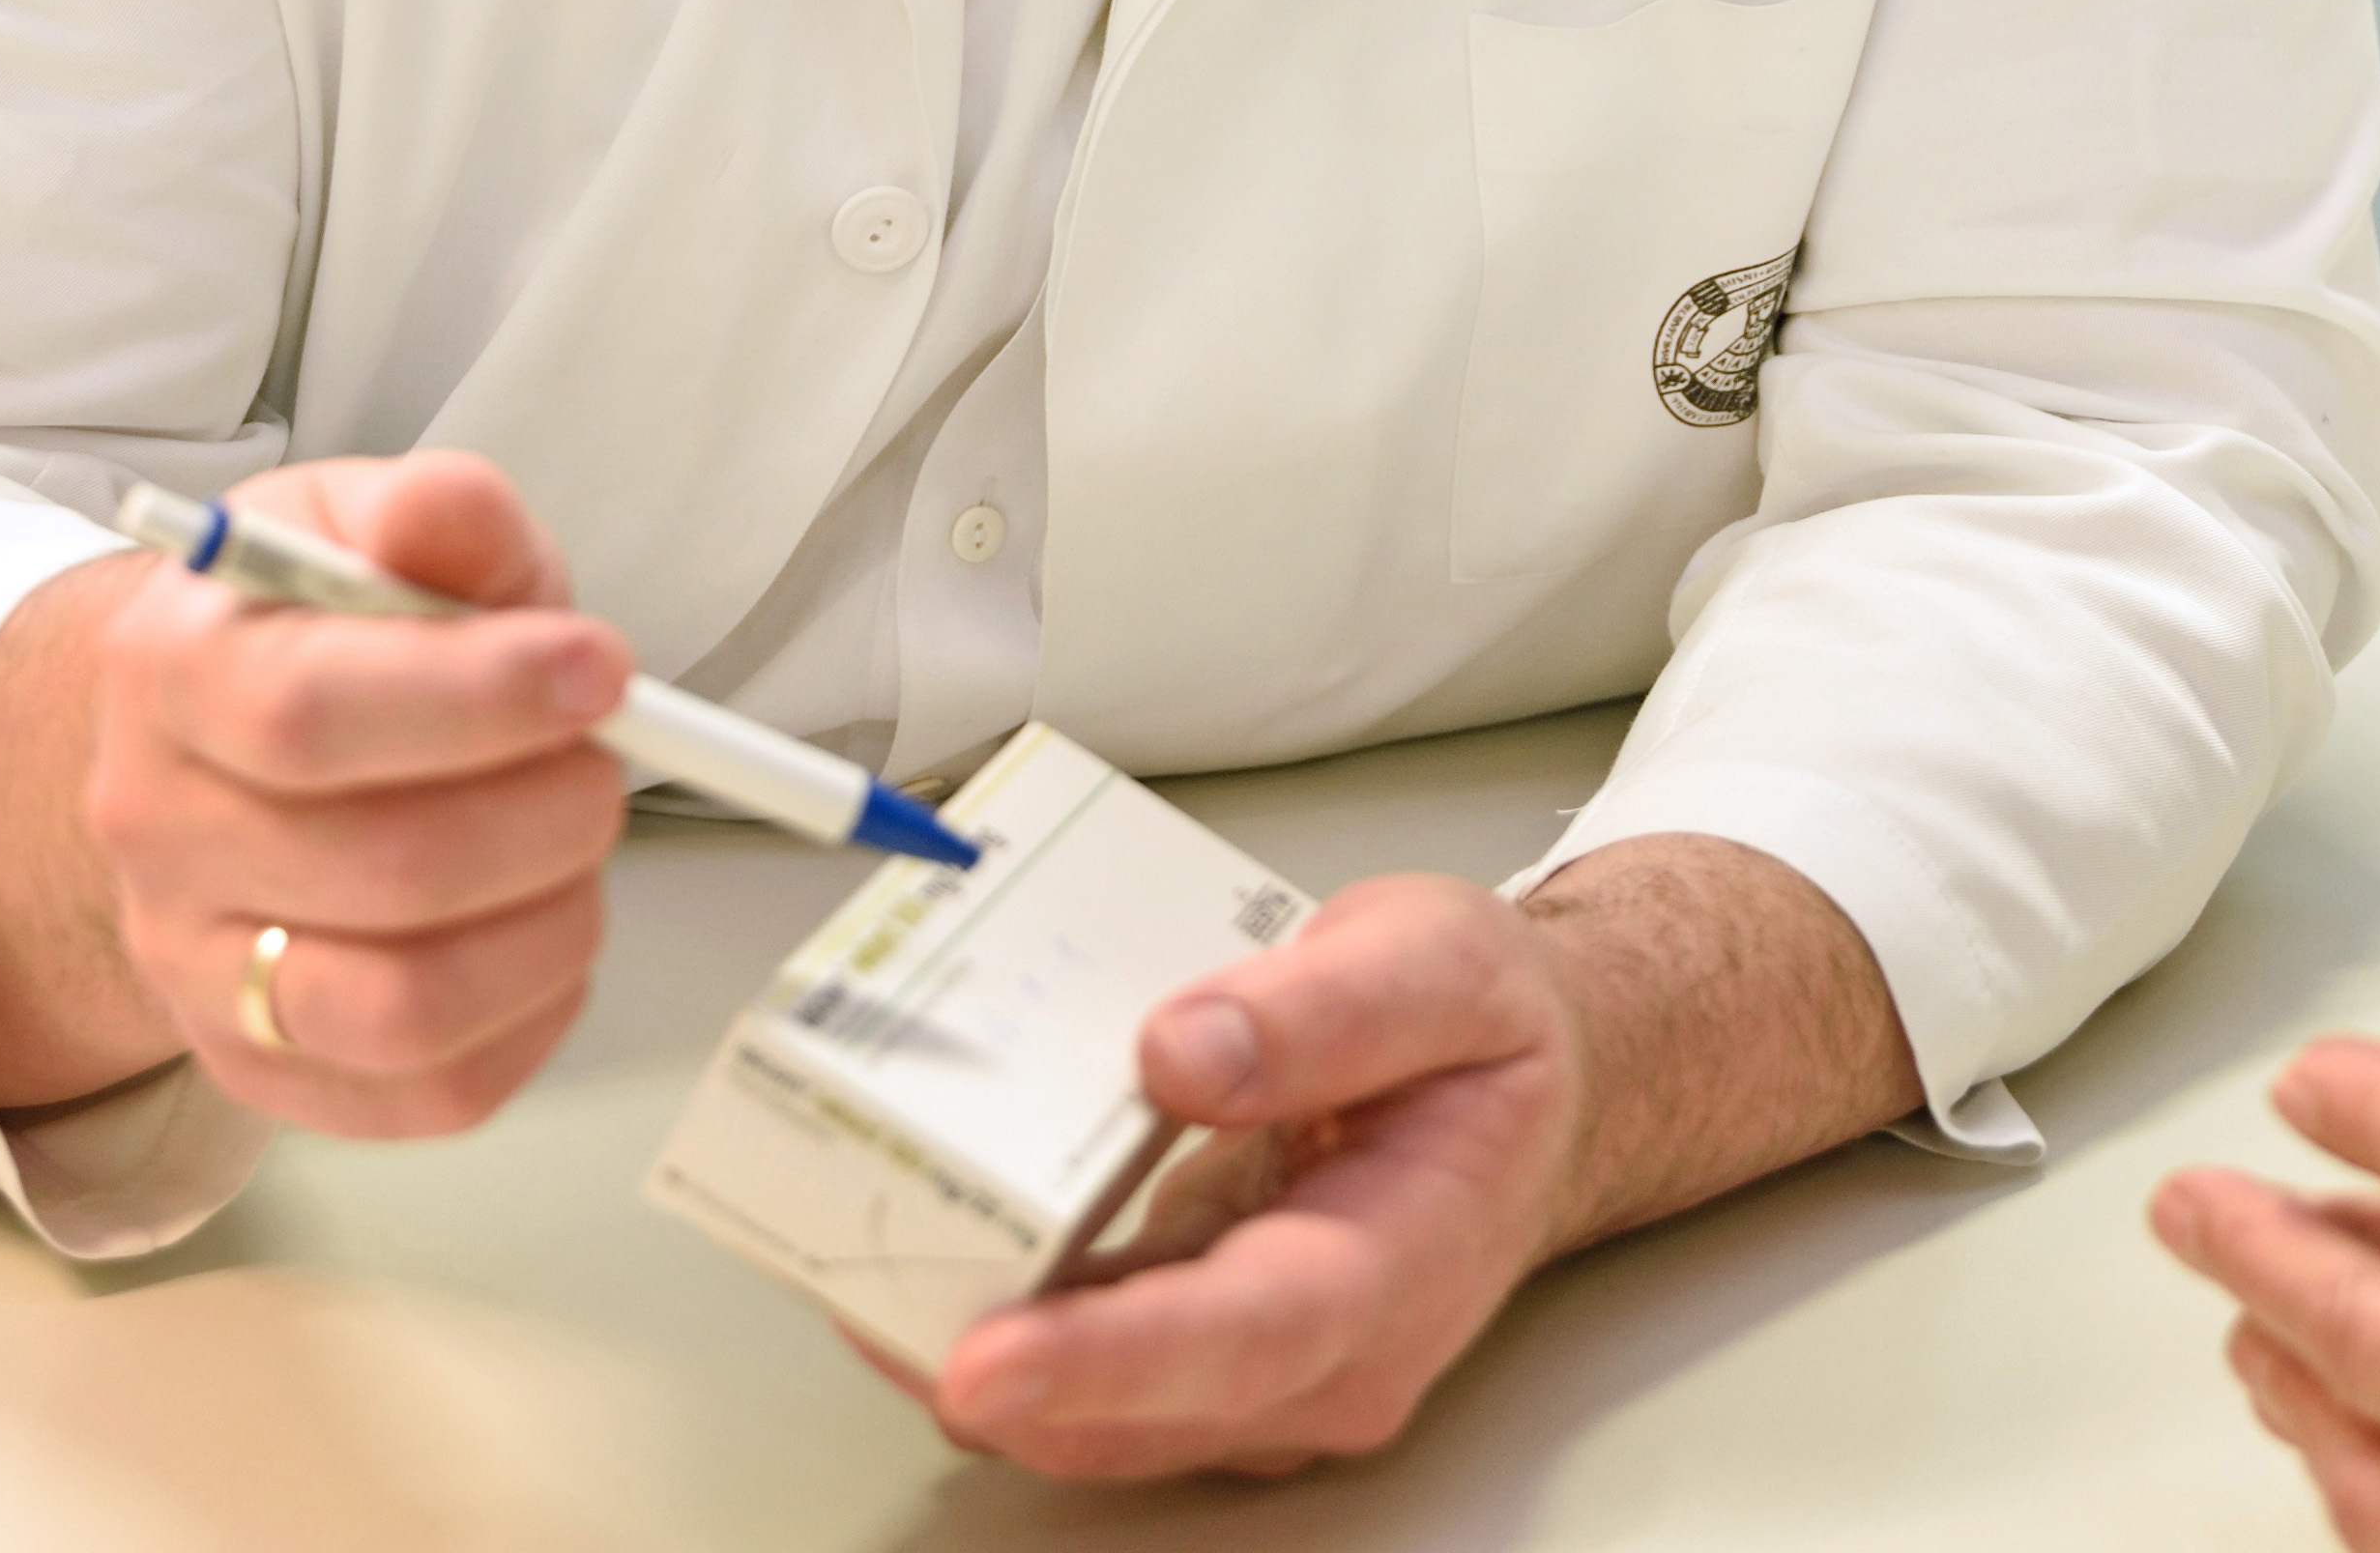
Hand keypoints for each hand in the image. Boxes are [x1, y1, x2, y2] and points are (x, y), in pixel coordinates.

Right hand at [0, 450, 633, 1135]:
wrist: (213, 753)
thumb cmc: (320, 631)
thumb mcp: (367, 526)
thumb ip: (433, 516)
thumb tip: (451, 514)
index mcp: (170, 671)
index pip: (308, 715)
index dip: (477, 698)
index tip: (599, 667)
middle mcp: (158, 833)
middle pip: (381, 868)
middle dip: (546, 812)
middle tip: (600, 762)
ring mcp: (196, 970)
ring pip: (402, 1008)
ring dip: (548, 924)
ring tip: (574, 847)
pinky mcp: (265, 1072)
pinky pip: (430, 1093)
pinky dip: (534, 1015)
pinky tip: (543, 926)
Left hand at [924, 833, 1916, 1481]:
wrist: (1531, 1088)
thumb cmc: (1488, 1033)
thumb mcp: (1439, 961)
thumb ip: (1323, 1008)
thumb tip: (1179, 1050)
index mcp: (1401, 1262)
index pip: (1251, 1334)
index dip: (1107, 1359)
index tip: (985, 1358)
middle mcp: (1331, 1360)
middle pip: (1143, 1408)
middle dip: (994, 1370)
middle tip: (851, 1286)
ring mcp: (1264, 1382)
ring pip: (1093, 1417)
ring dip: (967, 1354)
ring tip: (848, 1259)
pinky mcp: (1205, 1368)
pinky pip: (1083, 1380)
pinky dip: (992, 1333)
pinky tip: (908, 1263)